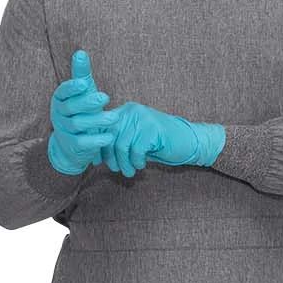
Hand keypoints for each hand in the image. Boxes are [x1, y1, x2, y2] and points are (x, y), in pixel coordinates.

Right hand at [47, 50, 120, 175]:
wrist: (72, 144)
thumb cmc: (79, 110)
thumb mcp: (81, 92)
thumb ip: (81, 74)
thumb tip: (80, 52)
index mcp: (60, 99)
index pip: (62, 91)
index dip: (72, 87)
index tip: (84, 83)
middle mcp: (59, 114)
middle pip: (71, 108)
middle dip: (87, 102)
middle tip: (105, 97)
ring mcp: (64, 131)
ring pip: (78, 124)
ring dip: (97, 120)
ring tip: (114, 118)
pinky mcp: (73, 145)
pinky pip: (83, 142)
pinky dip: (96, 140)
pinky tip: (110, 136)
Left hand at [103, 100, 225, 175]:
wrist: (188, 141)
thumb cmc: (159, 144)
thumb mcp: (135, 140)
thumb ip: (117, 142)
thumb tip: (94, 156)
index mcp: (125, 111)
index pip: (102, 127)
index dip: (97, 146)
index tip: (96, 162)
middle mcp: (132, 111)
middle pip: (109, 137)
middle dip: (110, 158)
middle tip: (116, 170)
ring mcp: (143, 119)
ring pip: (121, 146)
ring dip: (124, 163)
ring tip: (129, 171)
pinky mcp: (152, 130)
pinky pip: (136, 150)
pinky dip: (137, 162)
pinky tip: (141, 165)